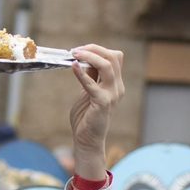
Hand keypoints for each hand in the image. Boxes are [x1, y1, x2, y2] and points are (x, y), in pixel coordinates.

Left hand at [67, 45, 124, 180]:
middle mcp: (117, 87)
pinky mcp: (103, 102)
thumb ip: (90, 77)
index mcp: (115, 83)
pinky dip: (81, 73)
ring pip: (107, 65)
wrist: (87, 140)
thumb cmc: (86, 117)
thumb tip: (84, 59)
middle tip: (76, 50)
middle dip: (94, 49)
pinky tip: (72, 66)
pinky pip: (92, 84)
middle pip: (114, 57)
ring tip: (74, 54)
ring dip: (89, 56)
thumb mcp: (87, 92)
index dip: (97, 50)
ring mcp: (112, 94)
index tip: (80, 50)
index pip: (114, 57)